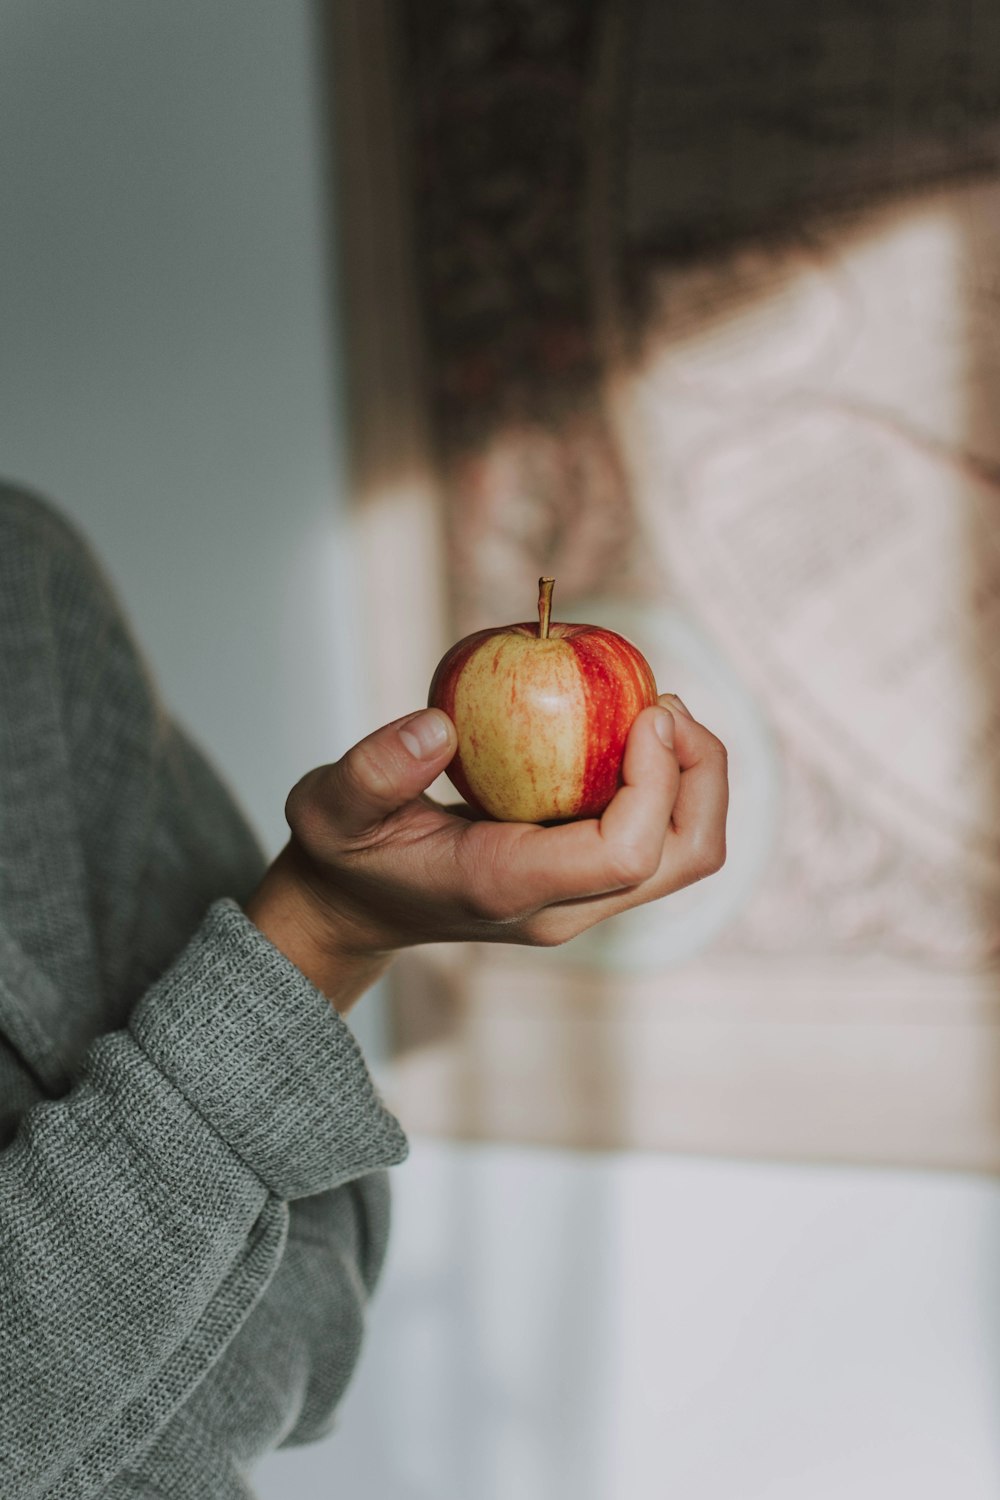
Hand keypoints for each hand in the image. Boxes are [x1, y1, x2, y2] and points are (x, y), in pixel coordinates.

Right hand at [244, 695, 726, 1010]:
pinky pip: (660, 836)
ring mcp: (581, 901)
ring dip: (693, 777)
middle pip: (686, 856)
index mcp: (510, 886)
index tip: (645, 710)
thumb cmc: (345, 852)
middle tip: (663, 702)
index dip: (658, 780)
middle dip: (702, 773)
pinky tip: (628, 728)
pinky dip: (666, 782)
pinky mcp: (586, 882)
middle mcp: (563, 906)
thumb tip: (438, 725)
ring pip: (686, 853)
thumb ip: (372, 770)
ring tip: (654, 710)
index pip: (626, 853)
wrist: (353, 907)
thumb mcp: (329, 805)